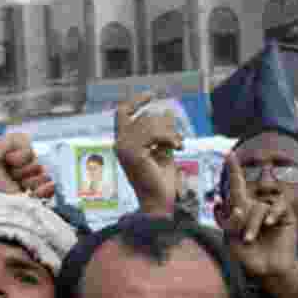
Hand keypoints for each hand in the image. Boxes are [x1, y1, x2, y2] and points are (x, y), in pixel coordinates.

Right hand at [0, 132, 53, 197]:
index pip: (50, 186)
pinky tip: (6, 158)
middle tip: (12, 181)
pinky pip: (30, 150)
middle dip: (29, 182)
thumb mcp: (17, 198)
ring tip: (7, 170)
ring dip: (21, 171)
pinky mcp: (20, 142)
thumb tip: (53, 184)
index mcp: (31, 184)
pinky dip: (17, 157)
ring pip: (38, 164)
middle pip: (46, 176)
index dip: (45, 190)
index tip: (33, 194)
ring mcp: (26, 156)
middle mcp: (30, 169)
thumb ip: (37, 195)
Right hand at [114, 93, 182, 215]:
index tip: (153, 95)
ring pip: (149, 122)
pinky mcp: (132, 152)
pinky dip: (169, 137)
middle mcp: (119, 144)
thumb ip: (163, 132)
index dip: (136, 100)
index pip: (123, 112)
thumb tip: (167, 110)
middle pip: (143, 116)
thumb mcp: (164, 149)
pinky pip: (154, 132)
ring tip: (178, 145)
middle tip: (178, 141)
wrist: (161, 202)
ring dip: (169, 132)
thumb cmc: (162, 181)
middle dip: (165, 125)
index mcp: (124, 143)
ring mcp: (123, 148)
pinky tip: (178, 148)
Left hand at [222, 151, 297, 280]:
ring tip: (250, 240)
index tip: (229, 155)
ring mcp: (270, 212)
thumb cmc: (250, 258)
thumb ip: (230, 224)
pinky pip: (278, 207)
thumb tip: (236, 207)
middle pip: (246, 196)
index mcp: (240, 213)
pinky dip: (272, 213)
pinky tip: (269, 223)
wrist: (270, 271)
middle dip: (244, 212)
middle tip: (246, 238)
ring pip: (259, 207)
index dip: (233, 171)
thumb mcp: (232, 242)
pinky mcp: (285, 217)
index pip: (236, 189)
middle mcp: (255, 209)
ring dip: (253, 224)